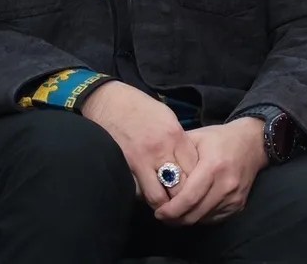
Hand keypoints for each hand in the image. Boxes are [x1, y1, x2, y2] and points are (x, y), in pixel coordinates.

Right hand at [81, 81, 198, 211]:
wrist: (108, 102)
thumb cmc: (141, 108)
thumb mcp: (168, 118)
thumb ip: (179, 142)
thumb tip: (190, 163)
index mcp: (175, 136)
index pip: (194, 169)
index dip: (197, 180)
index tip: (197, 185)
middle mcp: (160, 151)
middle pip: (180, 186)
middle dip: (183, 196)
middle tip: (184, 201)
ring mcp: (140, 162)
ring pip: (158, 197)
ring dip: (164, 203)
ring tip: (166, 204)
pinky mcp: (123, 169)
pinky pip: (138, 192)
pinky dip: (144, 197)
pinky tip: (147, 195)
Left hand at [154, 117, 268, 225]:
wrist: (253, 143)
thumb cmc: (219, 139)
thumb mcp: (196, 138)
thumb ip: (176, 155)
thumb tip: (154, 174)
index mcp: (213, 166)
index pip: (188, 198)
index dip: (170, 210)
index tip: (158, 211)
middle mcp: (226, 184)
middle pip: (194, 214)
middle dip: (174, 219)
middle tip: (162, 214)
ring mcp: (234, 197)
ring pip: (202, 219)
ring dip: (186, 219)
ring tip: (175, 211)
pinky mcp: (239, 205)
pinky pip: (213, 219)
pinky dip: (200, 217)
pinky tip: (193, 208)